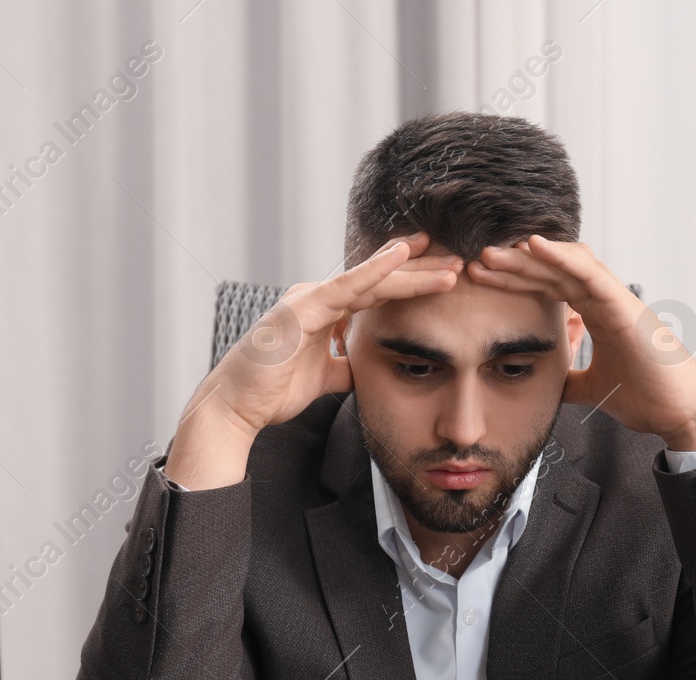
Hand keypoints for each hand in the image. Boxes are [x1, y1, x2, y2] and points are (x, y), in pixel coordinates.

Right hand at [167, 232, 461, 488]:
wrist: (237, 408)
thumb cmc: (273, 392)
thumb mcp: (325, 379)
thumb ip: (345, 365)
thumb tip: (366, 368)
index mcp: (324, 311)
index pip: (376, 292)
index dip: (411, 281)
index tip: (444, 273)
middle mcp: (318, 298)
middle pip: (379, 280)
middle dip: (420, 270)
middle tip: (459, 257)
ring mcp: (309, 299)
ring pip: (370, 280)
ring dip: (411, 270)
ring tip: (447, 259)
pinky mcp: (301, 309)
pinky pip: (344, 287)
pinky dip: (374, 270)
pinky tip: (400, 255)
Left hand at [468, 235, 695, 451]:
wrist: (680, 412)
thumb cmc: (647, 396)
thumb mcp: (592, 388)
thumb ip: (571, 378)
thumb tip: (548, 383)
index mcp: (596, 314)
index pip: (547, 288)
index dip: (514, 281)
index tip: (478, 280)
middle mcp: (603, 300)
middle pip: (550, 271)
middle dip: (511, 265)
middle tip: (472, 261)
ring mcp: (614, 298)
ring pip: (565, 264)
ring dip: (527, 257)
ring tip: (492, 253)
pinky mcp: (624, 304)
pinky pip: (589, 272)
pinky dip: (561, 256)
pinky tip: (534, 246)